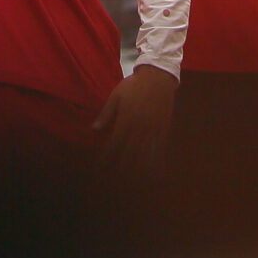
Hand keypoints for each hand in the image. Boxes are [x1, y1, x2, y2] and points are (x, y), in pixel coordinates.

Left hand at [92, 64, 175, 178]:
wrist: (158, 75)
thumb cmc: (134, 85)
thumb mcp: (116, 96)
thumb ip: (106, 114)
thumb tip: (94, 130)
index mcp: (125, 120)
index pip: (114, 145)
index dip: (106, 158)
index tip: (100, 169)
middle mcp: (139, 127)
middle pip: (129, 153)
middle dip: (121, 168)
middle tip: (115, 181)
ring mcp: (153, 128)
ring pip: (145, 153)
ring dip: (138, 169)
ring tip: (133, 182)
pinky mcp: (163, 127)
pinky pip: (160, 147)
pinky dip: (157, 160)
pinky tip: (155, 171)